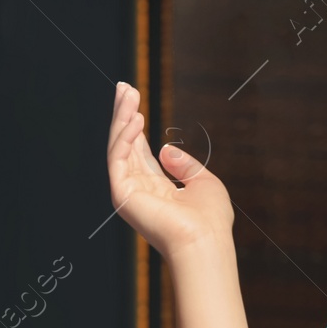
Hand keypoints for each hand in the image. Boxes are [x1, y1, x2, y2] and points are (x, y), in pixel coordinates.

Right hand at [107, 81, 233, 261]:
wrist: (205, 241)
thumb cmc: (209, 219)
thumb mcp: (203, 182)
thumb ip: (184, 164)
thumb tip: (165, 148)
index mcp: (155, 189)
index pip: (139, 151)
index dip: (135, 125)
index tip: (134, 98)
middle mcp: (137, 190)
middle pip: (126, 145)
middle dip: (123, 115)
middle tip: (124, 86)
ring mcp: (127, 193)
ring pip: (119, 147)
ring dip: (122, 119)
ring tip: (128, 93)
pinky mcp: (121, 194)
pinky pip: (117, 159)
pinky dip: (123, 137)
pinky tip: (134, 118)